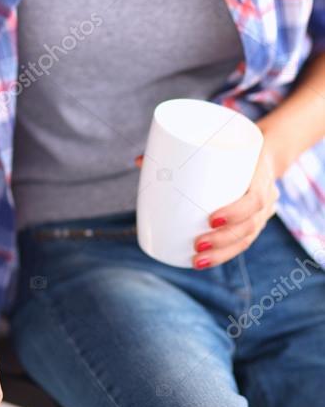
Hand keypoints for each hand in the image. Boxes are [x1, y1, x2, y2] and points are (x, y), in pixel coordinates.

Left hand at [134, 142, 279, 267]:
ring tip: (196, 259)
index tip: (210, 219)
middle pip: (249, 226)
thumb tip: (140, 161)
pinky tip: (204, 262)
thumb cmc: (231, 146)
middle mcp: (267, 198)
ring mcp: (262, 213)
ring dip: (221, 253)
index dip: (235, 212)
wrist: (261, 152)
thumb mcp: (216, 143)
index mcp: (260, 176)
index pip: (255, 199)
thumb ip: (179, 148)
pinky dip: (223, 254)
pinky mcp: (253, 223)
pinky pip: (242, 243)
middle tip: (197, 244)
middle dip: (222, 240)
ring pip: (246, 239)